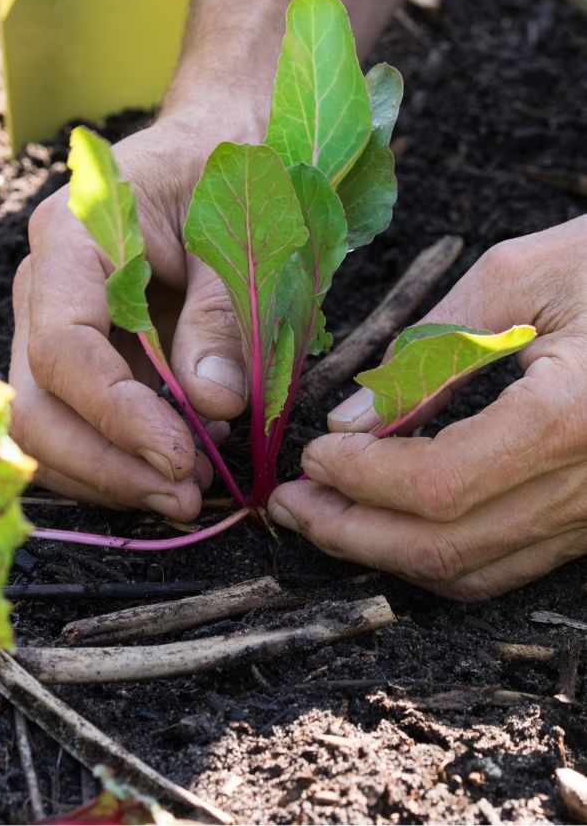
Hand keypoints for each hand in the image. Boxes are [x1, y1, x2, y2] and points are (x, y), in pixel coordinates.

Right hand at [9, 105, 264, 515]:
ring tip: (187, 492)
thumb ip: (225, 318)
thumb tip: (210, 405)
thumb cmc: (238, 175)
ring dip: (108, 473)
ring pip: (43, 424)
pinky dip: (117, 458)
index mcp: (74, 238)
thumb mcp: (248, 239)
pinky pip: (74, 422)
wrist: (226, 144)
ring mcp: (52, 322)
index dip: (115, 415)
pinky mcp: (80, 354)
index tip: (180, 457)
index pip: (63, 348)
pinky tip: (175, 466)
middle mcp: (44, 285)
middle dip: (103, 463)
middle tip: (184, 495)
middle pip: (33, 401)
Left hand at [269, 219, 586, 598]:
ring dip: (383, 552)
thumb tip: (354, 417)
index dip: (359, 480)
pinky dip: (436, 554)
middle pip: (447, 547)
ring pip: (474, 570)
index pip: (438, 485)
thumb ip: (431, 349)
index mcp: (571, 418)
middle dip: (350, 532)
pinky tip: (385, 523)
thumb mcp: (523, 275)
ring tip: (319, 516)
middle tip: (286, 504)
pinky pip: (507, 561)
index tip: (309, 453)